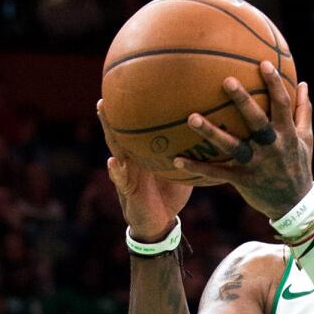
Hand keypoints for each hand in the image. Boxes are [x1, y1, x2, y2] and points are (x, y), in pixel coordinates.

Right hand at [98, 100, 192, 241]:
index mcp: (143, 155)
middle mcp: (132, 161)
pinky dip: (117, 171)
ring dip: (108, 132)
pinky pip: (121, 180)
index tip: (127, 91)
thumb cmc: (170, 194)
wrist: (160, 222)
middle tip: (105, 96)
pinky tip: (113, 161)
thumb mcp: (181, 170)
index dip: (131, 114)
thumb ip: (189, 155)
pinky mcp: (128, 190)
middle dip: (112, 117)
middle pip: (119, 135)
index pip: (136, 130)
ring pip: (115, 149)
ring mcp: (127, 173)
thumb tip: (210, 139)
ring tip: (102, 114)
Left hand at [172, 62, 313, 219]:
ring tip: (191, 118)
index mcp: (287, 134)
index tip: (263, 63)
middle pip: (257, 121)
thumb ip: (302, 111)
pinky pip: (218, 173)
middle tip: (226, 81)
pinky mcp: (244, 180)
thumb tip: (302, 83)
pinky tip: (177, 160)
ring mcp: (257, 164)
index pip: (282, 105)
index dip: (274, 84)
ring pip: (233, 146)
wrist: (294, 204)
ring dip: (211, 133)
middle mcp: (272, 147)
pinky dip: (198, 167)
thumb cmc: (298, 165)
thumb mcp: (305, 139)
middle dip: (243, 101)